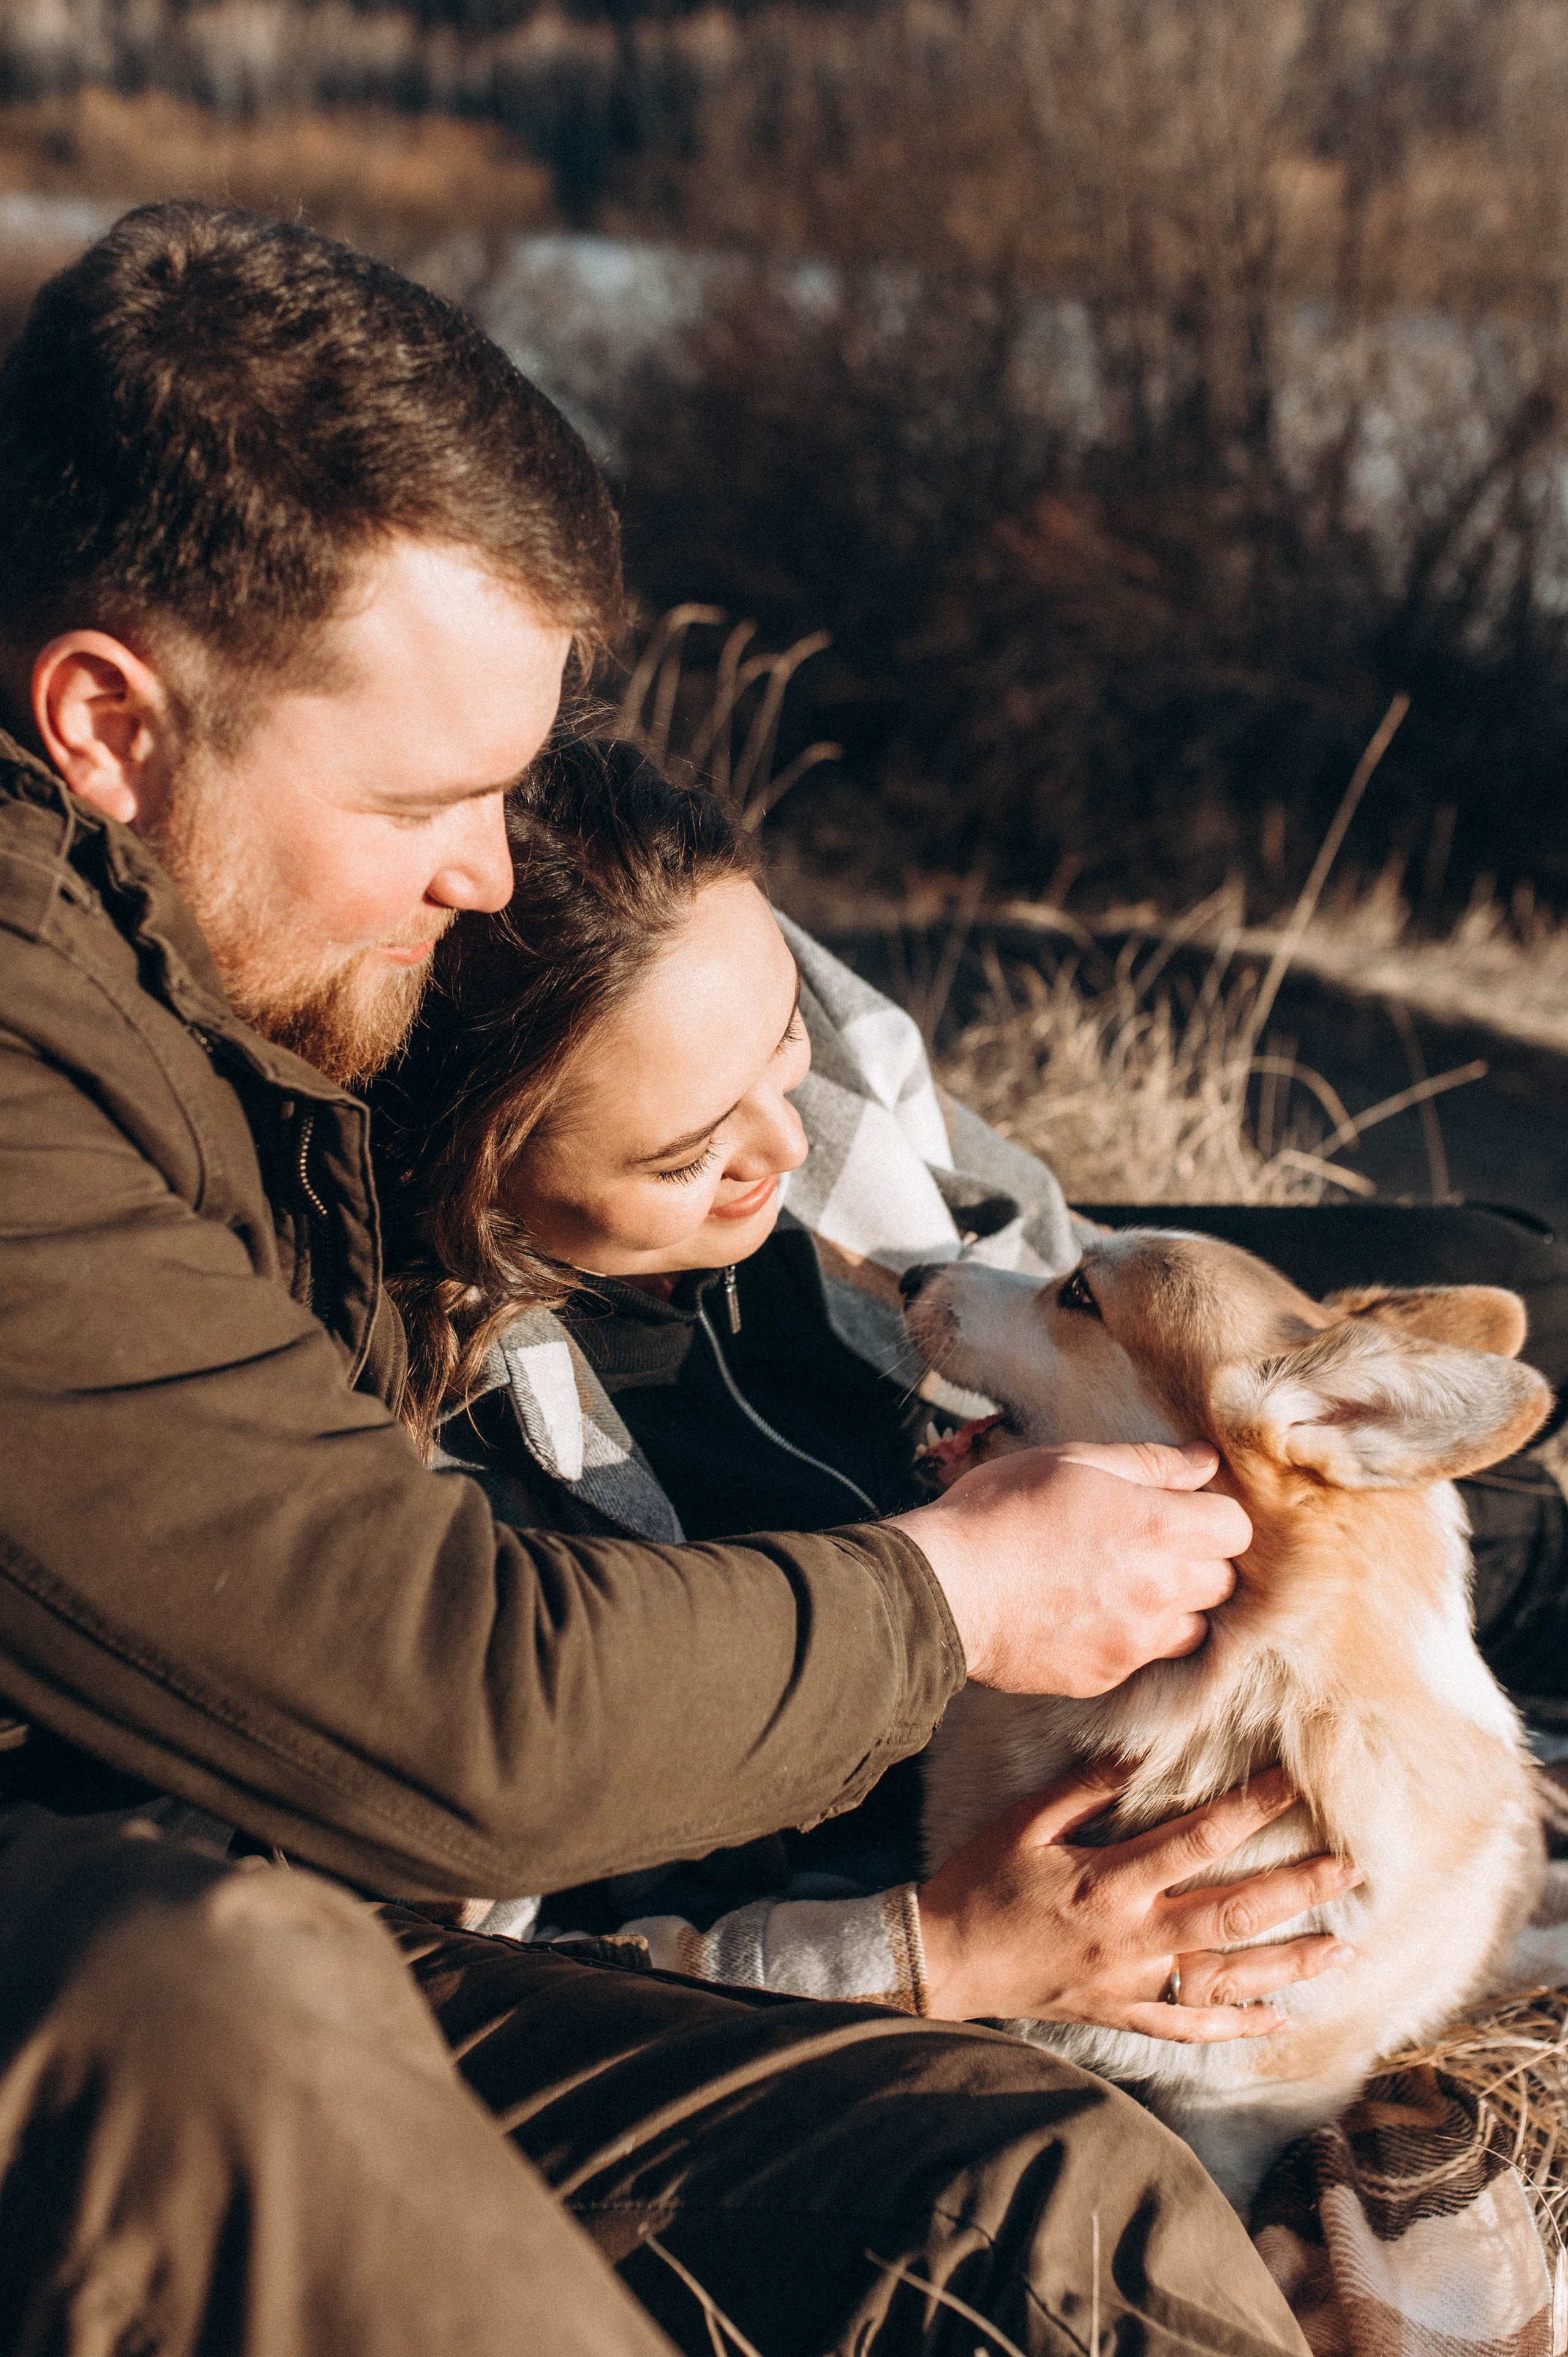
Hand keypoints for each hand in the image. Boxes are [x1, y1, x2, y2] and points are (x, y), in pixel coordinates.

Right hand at [887, 1439, 1250, 1693]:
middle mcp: (1159, 1589)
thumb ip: (1148, 1463)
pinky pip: (1147, 1658)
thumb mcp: (1071, 1462)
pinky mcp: (1107, 1674)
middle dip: (1198, 1560)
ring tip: (1127, 1584)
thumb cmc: (999, 1510)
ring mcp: (1135, 1640)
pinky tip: (1093, 1613)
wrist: (942, 1587)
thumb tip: (1204, 1461)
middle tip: (1152, 1544)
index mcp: (1157, 1527)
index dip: (1213, 1515)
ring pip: (1194, 1626)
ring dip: (1175, 1605)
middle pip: (1224, 1582)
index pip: (1236, 1529)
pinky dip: (1133, 1637)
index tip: (1183, 1510)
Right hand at [917, 1763, 1360, 2038]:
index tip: (1295, 1783)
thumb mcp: (1024, 1823)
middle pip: (1235, 1912)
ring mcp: (1133, 1984)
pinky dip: (1239, 2027)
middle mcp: (1134, 1938)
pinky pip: (1192, 2028)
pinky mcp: (1123, 2015)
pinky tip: (1282, 2020)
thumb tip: (1139, 1753)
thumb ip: (1083, 1789)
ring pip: (1229, 1978)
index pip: (1199, 1839)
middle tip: (1353, 1871)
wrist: (944, 1960)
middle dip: (1300, 1890)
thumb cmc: (981, 1881)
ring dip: (1291, 1964)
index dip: (1251, 1807)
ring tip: (1344, 1949)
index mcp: (1110, 1883)